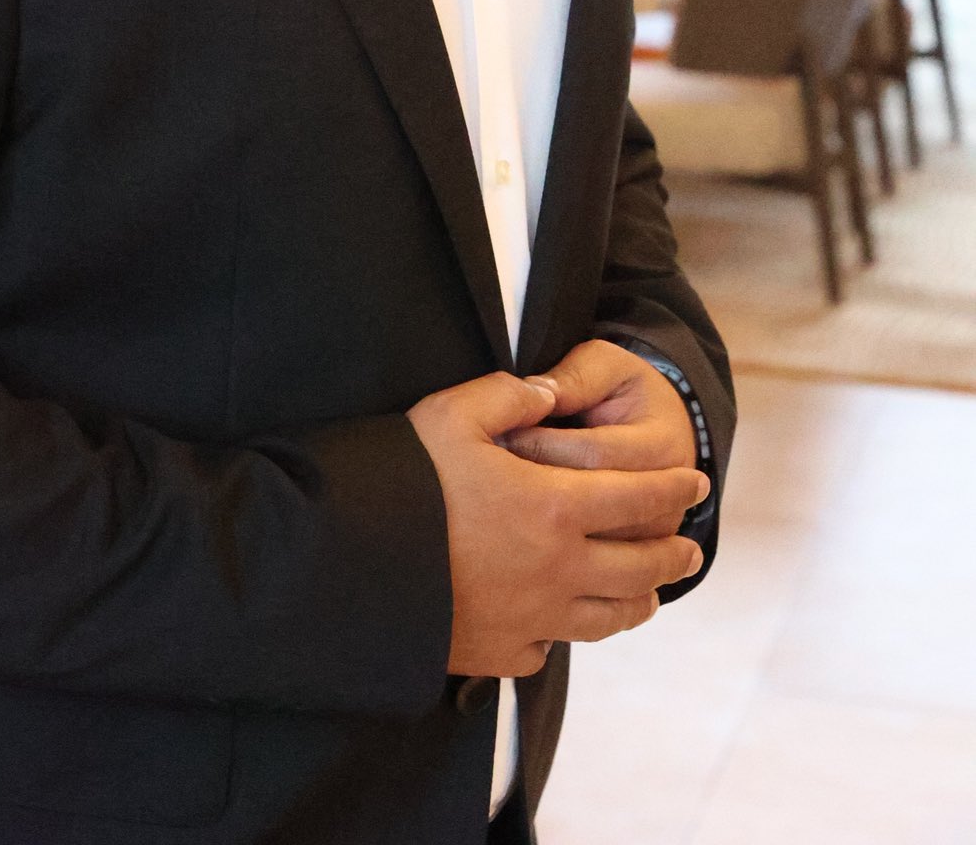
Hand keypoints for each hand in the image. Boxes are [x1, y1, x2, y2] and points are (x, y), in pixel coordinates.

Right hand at [407, 371, 708, 676]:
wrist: (353, 566)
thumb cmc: (404, 480)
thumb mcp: (454, 413)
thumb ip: (510, 395)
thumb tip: (548, 394)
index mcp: (555, 507)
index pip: (638, 497)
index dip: (672, 487)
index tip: (696, 480)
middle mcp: (559, 571)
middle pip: (639, 568)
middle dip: (671, 555)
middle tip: (690, 549)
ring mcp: (533, 619)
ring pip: (609, 617)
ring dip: (638, 601)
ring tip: (649, 594)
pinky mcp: (502, 653)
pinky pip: (552, 646)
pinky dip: (568, 631)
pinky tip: (564, 620)